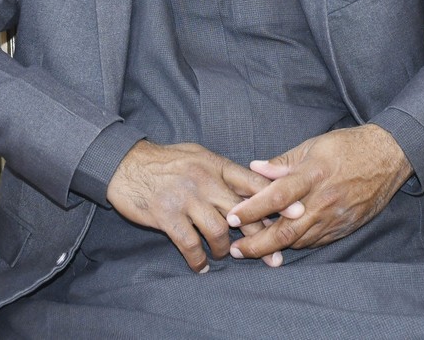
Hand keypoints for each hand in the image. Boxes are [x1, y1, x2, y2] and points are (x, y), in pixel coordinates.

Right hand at [106, 140, 300, 272]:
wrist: (125, 164)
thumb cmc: (164, 161)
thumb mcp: (198, 156)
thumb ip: (222, 171)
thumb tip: (249, 185)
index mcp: (215, 164)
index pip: (253, 182)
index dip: (277, 198)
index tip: (298, 212)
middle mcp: (204, 181)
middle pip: (242, 212)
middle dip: (260, 236)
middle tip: (274, 257)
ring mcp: (185, 198)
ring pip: (219, 232)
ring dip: (225, 250)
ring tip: (225, 256)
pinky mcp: (166, 215)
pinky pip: (190, 244)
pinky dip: (198, 260)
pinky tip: (200, 266)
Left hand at [226, 125, 411, 260]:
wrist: (388, 157)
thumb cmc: (347, 146)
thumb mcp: (312, 145)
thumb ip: (282, 162)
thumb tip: (254, 168)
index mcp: (313, 175)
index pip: (277, 196)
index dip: (253, 208)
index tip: (232, 216)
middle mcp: (323, 200)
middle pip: (286, 230)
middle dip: (258, 244)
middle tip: (236, 250)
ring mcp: (335, 218)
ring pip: (299, 241)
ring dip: (274, 247)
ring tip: (251, 249)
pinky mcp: (344, 228)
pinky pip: (315, 241)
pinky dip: (296, 244)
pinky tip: (280, 243)